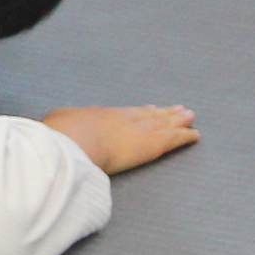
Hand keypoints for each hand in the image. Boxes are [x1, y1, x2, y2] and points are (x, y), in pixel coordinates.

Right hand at [41, 104, 199, 174]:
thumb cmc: (63, 134)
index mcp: (102, 115)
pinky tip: (195, 135)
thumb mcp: (58, 121)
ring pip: (164, 124)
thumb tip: (65, 121)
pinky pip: (173, 139)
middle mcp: (124, 119)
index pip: (127, 113)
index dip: (140, 111)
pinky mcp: (152, 145)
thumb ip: (67, 121)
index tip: (150, 109)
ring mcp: (140, 130)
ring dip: (178, 120)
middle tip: (178, 109)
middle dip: (164, 112)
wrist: (75, 141)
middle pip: (149, 115)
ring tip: (190, 116)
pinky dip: (185, 136)